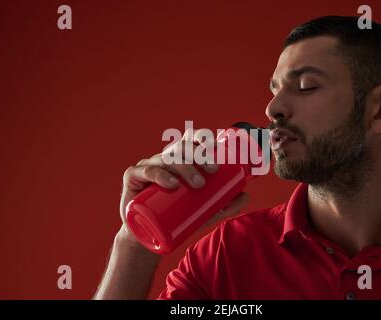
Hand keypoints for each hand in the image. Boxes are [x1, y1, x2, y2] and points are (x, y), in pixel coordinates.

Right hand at [118, 129, 249, 246]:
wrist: (148, 237)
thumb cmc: (176, 217)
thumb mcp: (204, 212)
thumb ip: (225, 205)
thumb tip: (247, 196)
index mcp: (180, 160)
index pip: (191, 141)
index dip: (204, 138)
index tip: (218, 149)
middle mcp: (164, 159)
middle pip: (182, 148)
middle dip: (199, 155)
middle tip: (212, 171)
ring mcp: (148, 166)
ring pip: (167, 158)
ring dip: (184, 167)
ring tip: (197, 184)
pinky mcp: (133, 177)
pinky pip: (146, 171)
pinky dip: (159, 174)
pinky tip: (170, 183)